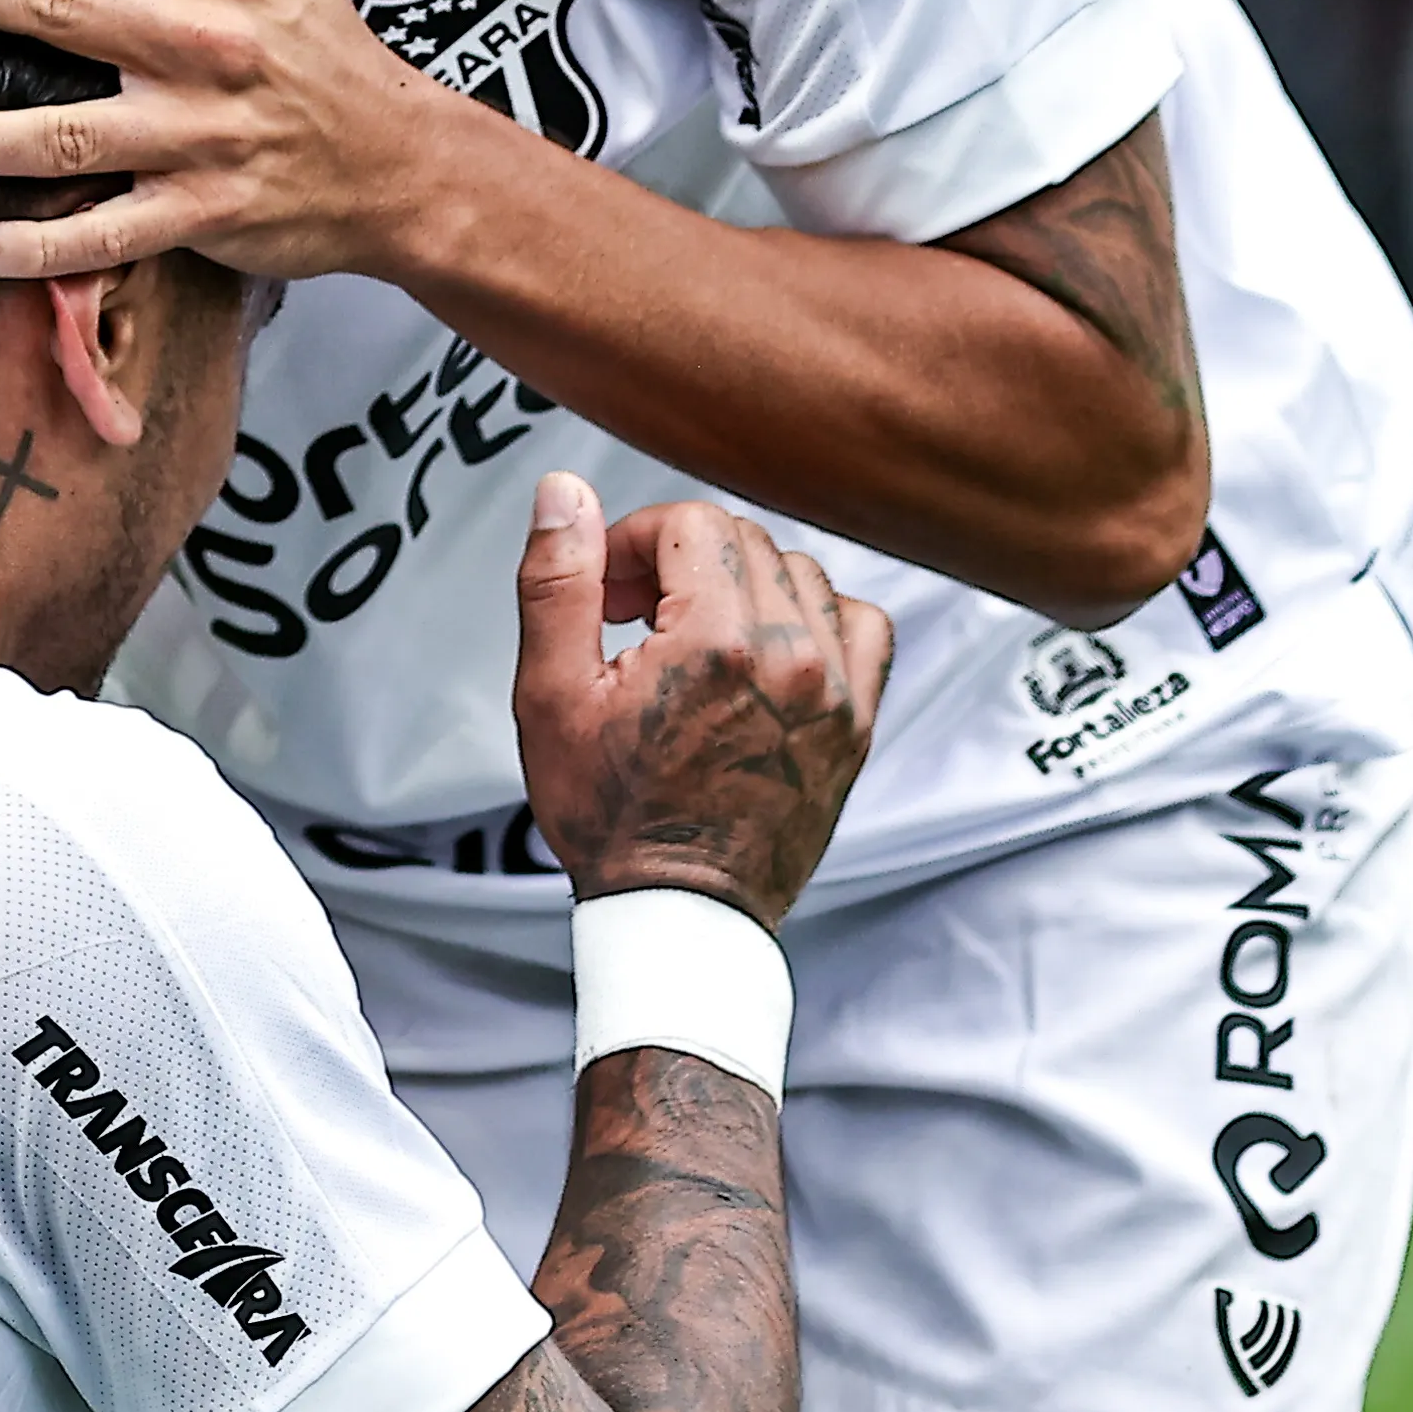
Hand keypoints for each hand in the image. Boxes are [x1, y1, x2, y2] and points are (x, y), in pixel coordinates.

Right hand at [510, 474, 891, 930]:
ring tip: (694, 640)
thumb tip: (563, 496)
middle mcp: (793, 659)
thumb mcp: (550, 697)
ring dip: (743, 587)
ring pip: (801, 574)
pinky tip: (769, 652)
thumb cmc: (613, 821)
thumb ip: (559, 583)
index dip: (634, 543)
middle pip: (744, 541)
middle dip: (679, 563)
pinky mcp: (859, 722)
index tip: (607, 591)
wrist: (680, 915)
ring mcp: (837, 692)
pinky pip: (862, 626)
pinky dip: (817, 620)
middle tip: (633, 619)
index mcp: (718, 645)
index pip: (692, 523)